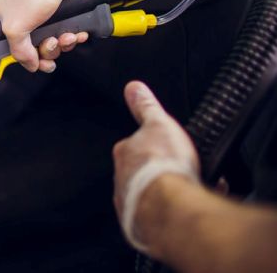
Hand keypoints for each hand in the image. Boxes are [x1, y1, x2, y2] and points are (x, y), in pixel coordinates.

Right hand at [0, 0, 85, 72]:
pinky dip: (73, 34)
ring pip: (54, 39)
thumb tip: (30, 65)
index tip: (41, 62)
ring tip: (68, 36)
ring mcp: (40, 13)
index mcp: (5, 20)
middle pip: (37, 46)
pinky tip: (77, 33)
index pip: (17, 49)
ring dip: (64, 42)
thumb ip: (20, 52)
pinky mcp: (58, 10)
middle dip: (50, 49)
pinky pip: (66, 30)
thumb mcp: (15, 29)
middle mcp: (21, 17)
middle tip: (54, 42)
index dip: (32, 58)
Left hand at [112, 81, 199, 249]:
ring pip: (151, 193)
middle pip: (142, 170)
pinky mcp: (142, 225)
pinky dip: (175, 209)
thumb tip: (133, 88)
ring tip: (192, 187)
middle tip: (182, 168)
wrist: (170, 207)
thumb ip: (146, 106)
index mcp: (124, 153)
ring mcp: (130, 203)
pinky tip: (192, 205)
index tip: (169, 148)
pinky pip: (159, 215)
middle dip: (162, 170)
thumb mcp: (159, 123)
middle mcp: (121, 179)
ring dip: (169, 190)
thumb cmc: (164, 165)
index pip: (134, 145)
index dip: (154, 146)